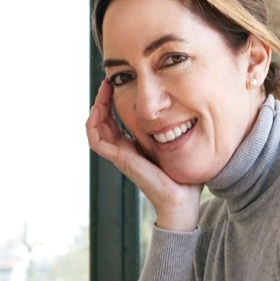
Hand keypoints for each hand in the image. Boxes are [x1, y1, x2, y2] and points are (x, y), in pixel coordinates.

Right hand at [85, 79, 201, 230]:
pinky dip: (93, 123)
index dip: (112, 102)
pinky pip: (96, 140)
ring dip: (97, 107)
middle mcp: (123, 150)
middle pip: (102, 122)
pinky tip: (100, 107)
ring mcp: (119, 155)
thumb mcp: (177, 145)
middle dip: (103, 100)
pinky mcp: (120, 159)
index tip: (118, 84)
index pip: (114, 121)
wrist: (181, 199)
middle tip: (108, 81)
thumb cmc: (183, 177)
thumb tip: (186, 111)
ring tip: (104, 89)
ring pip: (95, 128)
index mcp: (134, 147)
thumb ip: (174, 130)